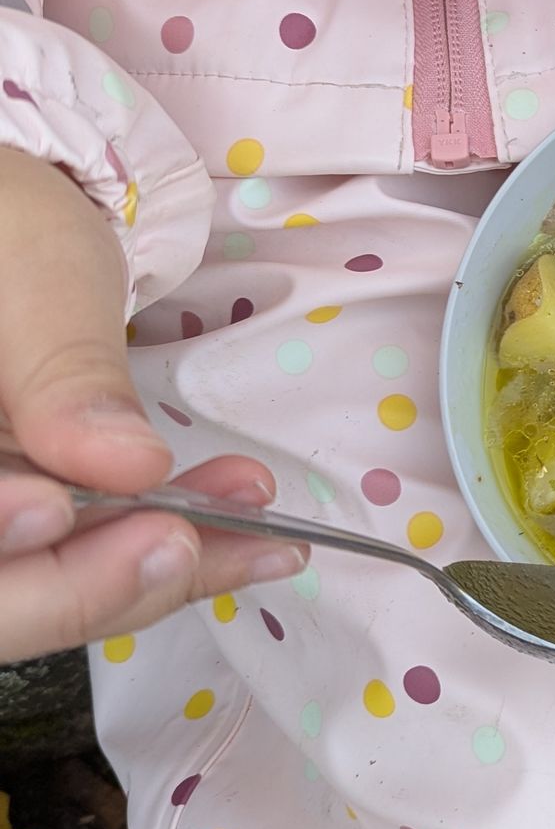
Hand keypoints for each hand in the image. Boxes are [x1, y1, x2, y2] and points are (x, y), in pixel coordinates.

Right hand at [0, 148, 304, 665]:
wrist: (20, 235)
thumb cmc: (7, 234)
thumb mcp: (32, 282)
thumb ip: (64, 380)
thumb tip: (127, 467)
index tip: (51, 508)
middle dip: (82, 585)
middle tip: (182, 544)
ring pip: (44, 595)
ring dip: (150, 576)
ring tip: (256, 538)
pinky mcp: (34, 532)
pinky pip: (91, 566)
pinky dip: (167, 557)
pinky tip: (249, 541)